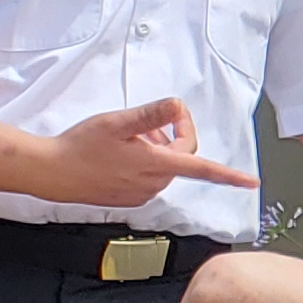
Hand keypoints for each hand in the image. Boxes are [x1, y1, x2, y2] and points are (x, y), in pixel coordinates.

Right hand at [27, 97, 256, 205]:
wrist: (52, 172)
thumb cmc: (81, 146)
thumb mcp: (117, 123)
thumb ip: (151, 115)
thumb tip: (177, 105)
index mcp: (156, 165)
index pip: (202, 168)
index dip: (229, 175)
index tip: (251, 182)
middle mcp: (154, 183)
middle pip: (182, 156)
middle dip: (171, 135)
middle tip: (147, 121)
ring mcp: (141, 193)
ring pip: (165, 165)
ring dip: (157, 147)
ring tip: (129, 136)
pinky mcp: (129, 197)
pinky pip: (149, 176)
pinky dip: (144, 161)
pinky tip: (120, 152)